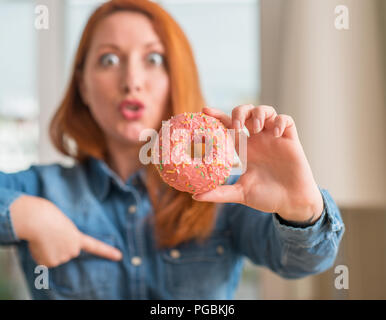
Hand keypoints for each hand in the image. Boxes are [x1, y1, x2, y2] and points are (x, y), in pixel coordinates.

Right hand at [10, 195, 121, 266]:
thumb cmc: (48, 215)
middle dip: (57, 246)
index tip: (119, 256)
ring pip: (53, 257)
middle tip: (50, 234)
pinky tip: (38, 244)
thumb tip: (54, 246)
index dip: (107, 252)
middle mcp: (73, 250)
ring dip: (46, 250)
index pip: (95, 246)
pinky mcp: (51, 263)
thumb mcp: (62, 224)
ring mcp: (63, 258)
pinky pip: (44, 261)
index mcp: (78, 237)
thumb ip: (64, 237)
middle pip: (65, 252)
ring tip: (43, 237)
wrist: (38, 220)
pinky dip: (39, 254)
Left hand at [193, 105, 323, 223]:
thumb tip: (195, 196)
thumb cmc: (267, 197)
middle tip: (237, 125)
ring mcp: (274, 138)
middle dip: (240, 112)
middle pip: (247, 112)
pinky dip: (279, 121)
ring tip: (256, 128)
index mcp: (245, 149)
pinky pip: (286, 120)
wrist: (291, 203)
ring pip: (266, 110)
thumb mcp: (241, 193)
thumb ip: (220, 193)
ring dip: (258, 113)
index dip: (218, 116)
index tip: (204, 111)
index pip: (229, 126)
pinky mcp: (290, 140)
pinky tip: (275, 134)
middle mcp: (258, 140)